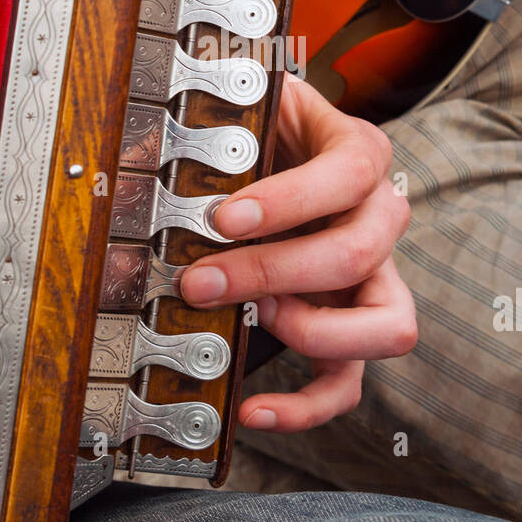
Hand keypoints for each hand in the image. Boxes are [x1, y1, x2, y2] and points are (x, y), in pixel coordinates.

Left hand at [179, 74, 416, 431]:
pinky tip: (254, 409)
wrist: (281, 144)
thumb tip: (135, 167)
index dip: (288, 201)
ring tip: (255, 316)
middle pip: (357, 253)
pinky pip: (350, 379)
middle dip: (271, 272)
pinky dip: (308, 404)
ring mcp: (376, 275)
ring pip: (385, 325)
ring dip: (311, 330)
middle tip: (203, 278)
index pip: (348, 175)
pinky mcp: (353, 325)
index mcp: (361, 153)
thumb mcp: (244, 112)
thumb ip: (204, 128)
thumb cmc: (266, 131)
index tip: (224, 219)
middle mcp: (381, 214)